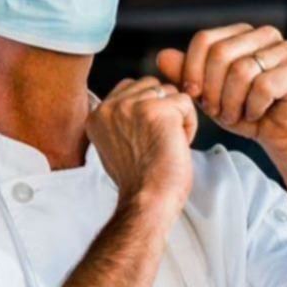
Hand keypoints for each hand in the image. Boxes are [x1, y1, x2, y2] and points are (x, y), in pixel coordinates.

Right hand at [87, 77, 196, 214]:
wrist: (146, 200)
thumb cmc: (137, 180)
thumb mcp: (113, 144)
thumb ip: (120, 119)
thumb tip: (141, 100)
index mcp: (97, 114)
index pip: (129, 86)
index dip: (146, 107)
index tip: (147, 135)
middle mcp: (112, 106)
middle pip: (151, 85)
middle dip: (162, 108)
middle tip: (159, 139)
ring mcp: (134, 106)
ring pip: (170, 92)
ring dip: (177, 116)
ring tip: (168, 142)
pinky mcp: (159, 111)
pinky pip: (186, 102)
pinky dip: (189, 124)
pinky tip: (177, 143)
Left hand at [157, 24, 286, 151]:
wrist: (278, 133)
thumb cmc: (240, 109)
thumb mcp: (206, 93)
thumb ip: (185, 74)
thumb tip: (162, 56)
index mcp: (239, 32)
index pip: (204, 39)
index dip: (192, 69)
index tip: (192, 94)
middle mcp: (264, 34)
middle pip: (221, 53)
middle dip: (211, 88)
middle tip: (213, 111)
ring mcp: (284, 49)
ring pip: (241, 70)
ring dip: (231, 101)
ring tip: (232, 115)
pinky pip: (263, 86)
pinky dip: (252, 106)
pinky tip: (254, 114)